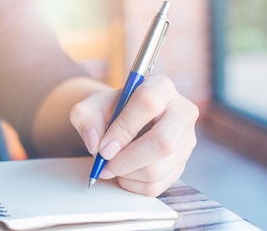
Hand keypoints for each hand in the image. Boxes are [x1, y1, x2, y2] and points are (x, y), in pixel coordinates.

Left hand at [70, 75, 198, 195]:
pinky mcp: (182, 163)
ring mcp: (187, 139)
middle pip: (163, 142)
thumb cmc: (109, 111)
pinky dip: (133, 184)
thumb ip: (85, 118)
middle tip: (105, 164)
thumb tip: (96, 144)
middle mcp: (182, 111)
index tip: (103, 147)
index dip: (123, 129)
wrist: (122, 121)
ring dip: (126, 174)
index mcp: (160, 87)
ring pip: (158, 168)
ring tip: (110, 166)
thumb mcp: (90, 107)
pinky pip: (157, 185)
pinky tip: (123, 172)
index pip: (148, 103)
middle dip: (127, 159)